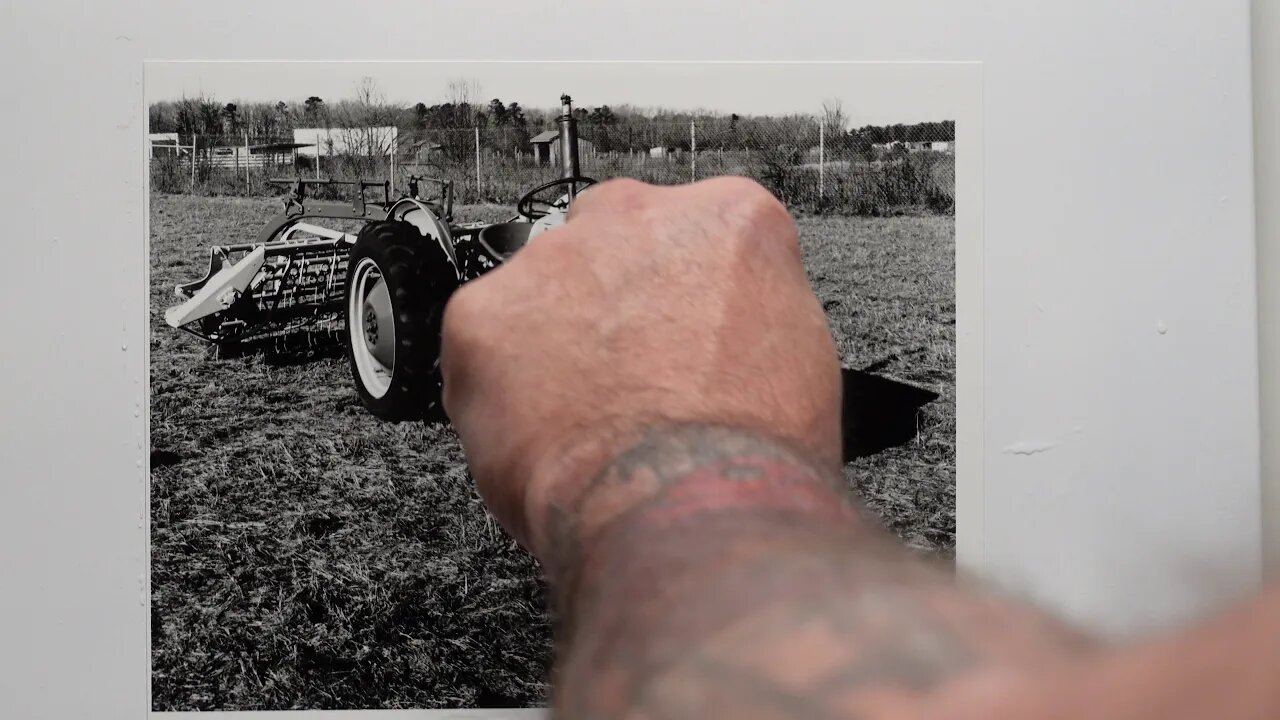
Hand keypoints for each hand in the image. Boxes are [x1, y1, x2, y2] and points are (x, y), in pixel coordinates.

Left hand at [440, 177, 841, 553]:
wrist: (685, 505)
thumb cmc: (749, 453)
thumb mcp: (797, 361)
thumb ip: (745, 314)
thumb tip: (717, 329)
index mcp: (727, 219)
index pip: (697, 234)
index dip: (686, 298)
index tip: (680, 335)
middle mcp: (637, 217)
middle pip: (611, 245)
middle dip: (613, 303)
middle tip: (627, 379)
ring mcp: (555, 259)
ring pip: (542, 294)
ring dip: (554, 346)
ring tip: (585, 422)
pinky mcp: (483, 312)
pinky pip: (483, 346)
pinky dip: (500, 391)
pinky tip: (543, 435)